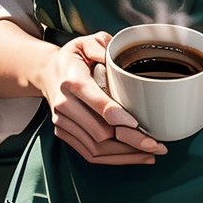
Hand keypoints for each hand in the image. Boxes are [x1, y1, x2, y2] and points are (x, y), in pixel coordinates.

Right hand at [37, 31, 167, 165]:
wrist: (47, 72)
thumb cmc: (73, 58)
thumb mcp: (86, 42)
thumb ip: (101, 46)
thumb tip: (117, 57)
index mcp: (72, 80)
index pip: (95, 101)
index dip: (116, 115)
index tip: (137, 124)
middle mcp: (64, 104)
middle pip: (99, 131)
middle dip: (130, 141)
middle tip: (156, 144)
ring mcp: (63, 122)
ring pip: (95, 148)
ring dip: (125, 155)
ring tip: (151, 154)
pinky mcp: (64, 133)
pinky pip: (89, 154)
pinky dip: (113, 159)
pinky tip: (133, 157)